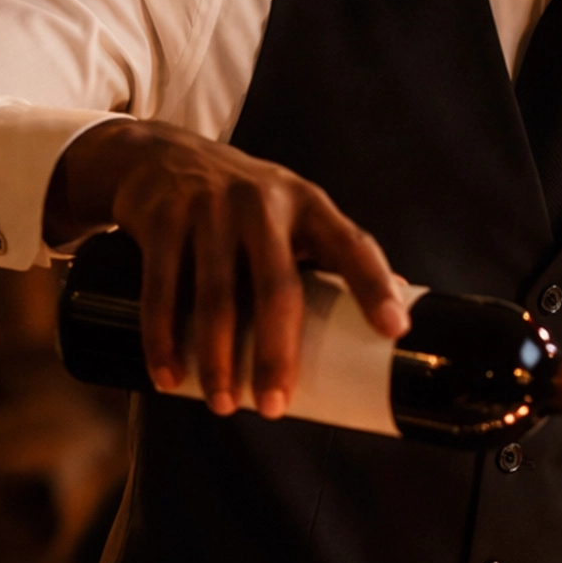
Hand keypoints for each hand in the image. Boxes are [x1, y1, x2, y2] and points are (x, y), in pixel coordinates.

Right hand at [46, 120, 410, 416]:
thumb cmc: (245, 203)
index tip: (394, 330)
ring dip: (217, 359)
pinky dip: (163, 339)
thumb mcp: (292, 212)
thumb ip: (331, 257)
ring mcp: (210, 207)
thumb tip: (400, 316)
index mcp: (308, 205)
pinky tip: (170, 376)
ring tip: (223, 405)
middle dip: (275, 354)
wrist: (161, 154)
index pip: (352, 246)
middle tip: (275, 408)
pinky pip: (161, 288)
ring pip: (216, 297)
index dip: (375, 286)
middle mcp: (263, 203)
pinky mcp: (163, 217)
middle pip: (276, 287)